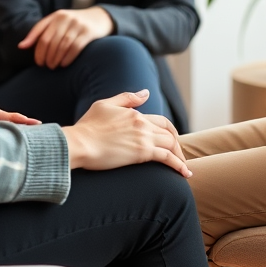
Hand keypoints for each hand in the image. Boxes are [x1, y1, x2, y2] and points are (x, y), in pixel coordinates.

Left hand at [18, 6, 114, 68]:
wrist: (100, 18)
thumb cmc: (73, 24)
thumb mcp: (57, 24)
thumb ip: (40, 33)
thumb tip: (21, 46)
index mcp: (56, 16)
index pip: (40, 33)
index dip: (37, 50)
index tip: (37, 62)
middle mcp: (66, 18)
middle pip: (50, 41)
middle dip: (46, 56)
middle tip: (46, 66)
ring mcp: (77, 24)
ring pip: (62, 45)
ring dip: (55, 59)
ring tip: (53, 67)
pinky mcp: (88, 32)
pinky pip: (75, 47)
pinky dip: (67, 58)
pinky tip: (64, 64)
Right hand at [62, 90, 191, 177]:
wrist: (80, 142)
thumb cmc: (87, 126)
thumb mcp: (105, 104)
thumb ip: (127, 98)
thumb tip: (146, 92)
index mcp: (135, 114)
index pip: (161, 121)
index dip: (170, 131)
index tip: (173, 140)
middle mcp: (143, 124)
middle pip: (169, 133)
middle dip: (177, 145)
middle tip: (179, 156)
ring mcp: (143, 138)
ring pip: (171, 144)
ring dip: (180, 156)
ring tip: (184, 168)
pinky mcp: (142, 153)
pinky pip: (167, 158)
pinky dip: (179, 165)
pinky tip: (185, 173)